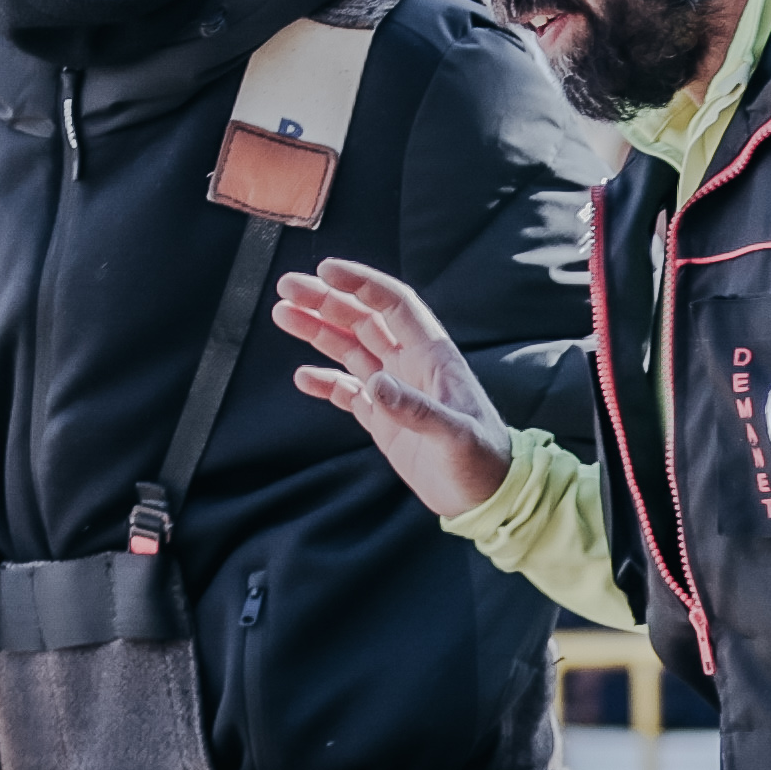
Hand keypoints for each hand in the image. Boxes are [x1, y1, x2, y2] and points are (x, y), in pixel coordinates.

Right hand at [278, 255, 512, 513]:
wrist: (487, 498)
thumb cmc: (483, 462)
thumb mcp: (456, 436)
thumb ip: (417, 410)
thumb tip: (375, 384)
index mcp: (433, 357)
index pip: (394, 305)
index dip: (361, 284)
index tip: (325, 271)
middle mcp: (411, 366)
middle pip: (363, 320)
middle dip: (326, 300)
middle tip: (287, 288)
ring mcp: (395, 392)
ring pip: (350, 349)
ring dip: (318, 330)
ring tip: (283, 314)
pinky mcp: (383, 420)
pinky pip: (348, 392)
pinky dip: (325, 382)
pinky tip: (303, 377)